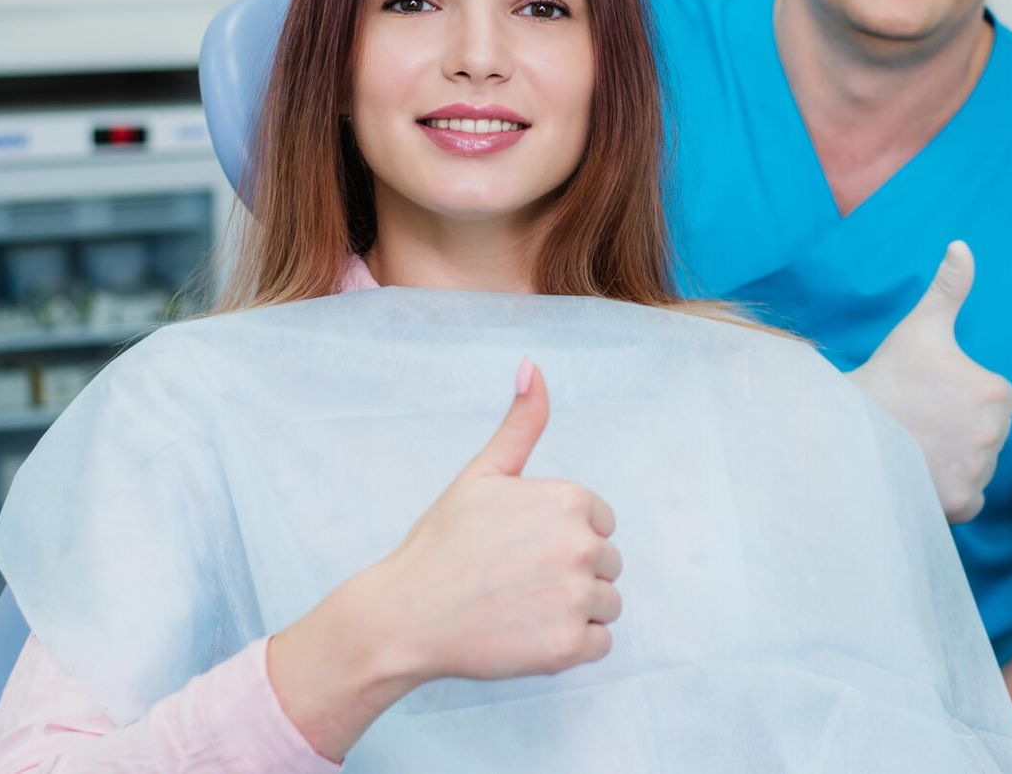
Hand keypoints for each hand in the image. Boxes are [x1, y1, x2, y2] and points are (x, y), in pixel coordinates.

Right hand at [269, 360, 621, 757]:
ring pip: (607, 604)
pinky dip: (570, 646)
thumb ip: (520, 423)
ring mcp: (577, 597)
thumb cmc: (441, 543)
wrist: (404, 616)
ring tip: (520, 607)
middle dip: (570, 573)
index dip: (560, 537)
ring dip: (573, 611)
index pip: (599, 522)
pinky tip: (527, 635)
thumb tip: (532, 365)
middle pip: (607, 564)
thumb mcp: (482, 473)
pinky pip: (600, 644)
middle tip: (516, 580)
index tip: (521, 548)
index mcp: (569, 500)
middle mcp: (581, 545)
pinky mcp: (569, 647)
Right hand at [851, 241, 1011, 523]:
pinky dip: (950, 492)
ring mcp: (977, 471)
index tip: (931, 395)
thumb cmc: (887, 376)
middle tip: (920, 421)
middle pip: (986, 435)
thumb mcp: (921, 327)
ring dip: (955, 461)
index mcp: (997, 392)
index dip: (960, 397)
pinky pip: (969, 499)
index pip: (992, 400)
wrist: (848, 428)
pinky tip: (922, 473)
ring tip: (916, 445)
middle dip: (959, 431)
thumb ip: (949, 287)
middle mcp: (996, 435)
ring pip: (977, 466)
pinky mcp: (960, 504)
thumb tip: (962, 245)